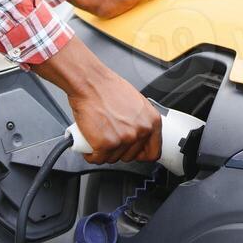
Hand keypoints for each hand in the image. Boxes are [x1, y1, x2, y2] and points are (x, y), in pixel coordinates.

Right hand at [32, 36, 161, 163]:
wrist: (91, 83)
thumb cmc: (109, 89)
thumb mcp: (137, 104)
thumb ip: (142, 121)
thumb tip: (140, 134)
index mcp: (152, 121)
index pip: (153, 152)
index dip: (140, 154)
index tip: (132, 151)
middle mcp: (141, 132)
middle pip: (130, 157)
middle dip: (118, 151)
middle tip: (109, 137)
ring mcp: (124, 139)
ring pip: (112, 159)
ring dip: (103, 152)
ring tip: (99, 136)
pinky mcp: (105, 144)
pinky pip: (97, 159)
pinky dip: (90, 154)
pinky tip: (89, 144)